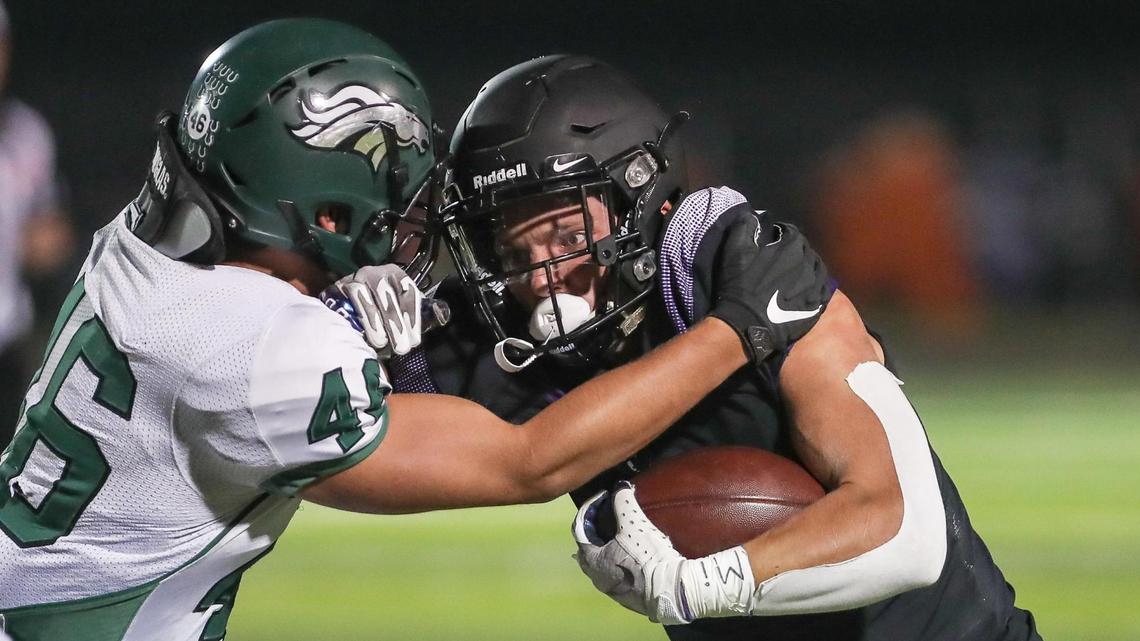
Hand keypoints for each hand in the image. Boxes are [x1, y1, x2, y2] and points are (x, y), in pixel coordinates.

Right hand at [333, 265, 423, 356]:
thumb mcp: (405, 310)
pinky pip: (351, 302)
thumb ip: (425, 314)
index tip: (415, 340)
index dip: (413, 317)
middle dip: (396, 325)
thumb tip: (443, 315)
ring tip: (382, 344)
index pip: (409, 292)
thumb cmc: (383, 310)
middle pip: (389, 297)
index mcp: (397, 275)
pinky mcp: (339, 288)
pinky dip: (360, 319)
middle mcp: (377, 272)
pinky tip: (364, 335)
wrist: (347, 306)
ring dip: (377, 324)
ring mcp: (356, 279)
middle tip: (401, 348)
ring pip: (369, 299)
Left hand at [571, 484, 756, 624]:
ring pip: (602, 565)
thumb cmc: (647, 556)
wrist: (672, 590)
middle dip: (594, 531)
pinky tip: (633, 555)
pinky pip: (618, 575)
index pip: (580, 529)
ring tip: (618, 534)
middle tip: (604, 516)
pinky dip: (619, 561)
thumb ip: (623, 501)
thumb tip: (621, 487)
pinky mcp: (630, 597)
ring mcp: (614, 590)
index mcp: (593, 561)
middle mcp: (598, 578)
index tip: (602, 498)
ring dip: (606, 548)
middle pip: (588, 550)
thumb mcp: (634, 522)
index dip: (588, 509)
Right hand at [708, 213, 831, 363]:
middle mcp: (809, 262)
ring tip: (792, 277)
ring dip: (805, 269)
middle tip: (779, 262)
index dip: (779, 236)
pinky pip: (822, 290)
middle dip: (793, 252)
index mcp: (792, 245)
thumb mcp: (735, 250)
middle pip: (804, 250)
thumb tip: (754, 216)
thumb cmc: (740, 285)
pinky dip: (814, 287)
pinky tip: (802, 291)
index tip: (770, 244)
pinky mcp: (817, 304)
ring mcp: (816, 284)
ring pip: (816, 269)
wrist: (747, 323)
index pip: (790, 232)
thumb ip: (745, 226)